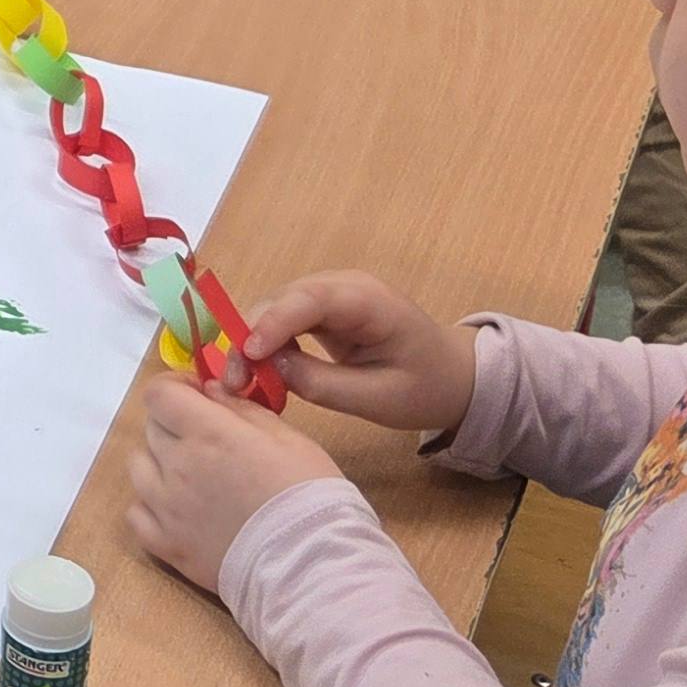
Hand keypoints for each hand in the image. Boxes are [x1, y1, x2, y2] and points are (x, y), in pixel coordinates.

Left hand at [126, 375, 344, 601]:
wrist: (309, 562)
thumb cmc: (308, 493)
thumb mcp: (286, 435)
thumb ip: (240, 408)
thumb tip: (209, 391)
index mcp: (208, 432)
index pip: (159, 394)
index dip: (175, 388)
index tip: (196, 396)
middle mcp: (178, 465)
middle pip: (152, 427)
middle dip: (175, 423)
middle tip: (206, 438)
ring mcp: (166, 507)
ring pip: (138, 466)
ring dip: (159, 462)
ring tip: (191, 474)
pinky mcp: (165, 544)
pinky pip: (136, 513)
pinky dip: (150, 505)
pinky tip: (177, 508)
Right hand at [237, 270, 479, 436]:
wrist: (454, 377)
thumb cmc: (426, 387)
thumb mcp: (379, 398)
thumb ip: (324, 384)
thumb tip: (271, 370)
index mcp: (368, 301)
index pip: (309, 299)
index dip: (273, 323)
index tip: (247, 356)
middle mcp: (343, 287)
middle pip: (282, 299)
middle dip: (250, 335)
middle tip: (232, 380)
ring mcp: (330, 296)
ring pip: (275, 308)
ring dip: (251, 341)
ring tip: (239, 381)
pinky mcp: (321, 311)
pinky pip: (282, 320)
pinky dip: (265, 345)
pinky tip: (256, 372)